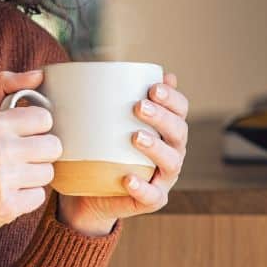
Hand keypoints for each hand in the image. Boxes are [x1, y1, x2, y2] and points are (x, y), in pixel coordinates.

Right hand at [0, 69, 59, 266]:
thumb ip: (4, 87)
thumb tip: (39, 74)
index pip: (44, 119)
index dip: (35, 129)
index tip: (20, 137)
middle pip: (53, 146)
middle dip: (39, 154)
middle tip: (17, 160)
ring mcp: (1, 179)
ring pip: (48, 173)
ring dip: (33, 177)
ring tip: (10, 178)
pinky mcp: (6, 206)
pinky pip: (39, 197)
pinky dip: (26, 199)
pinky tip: (7, 195)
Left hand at [56, 72, 190, 235]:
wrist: (87, 194)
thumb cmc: (97, 149)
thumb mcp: (99, 122)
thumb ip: (105, 98)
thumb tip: (99, 65)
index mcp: (164, 129)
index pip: (180, 109)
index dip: (172, 97)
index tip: (153, 86)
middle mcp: (170, 152)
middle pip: (179, 132)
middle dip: (163, 117)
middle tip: (139, 106)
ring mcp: (163, 178)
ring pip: (172, 162)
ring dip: (157, 148)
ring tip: (136, 137)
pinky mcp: (151, 200)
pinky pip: (153, 196)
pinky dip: (142, 187)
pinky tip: (128, 178)